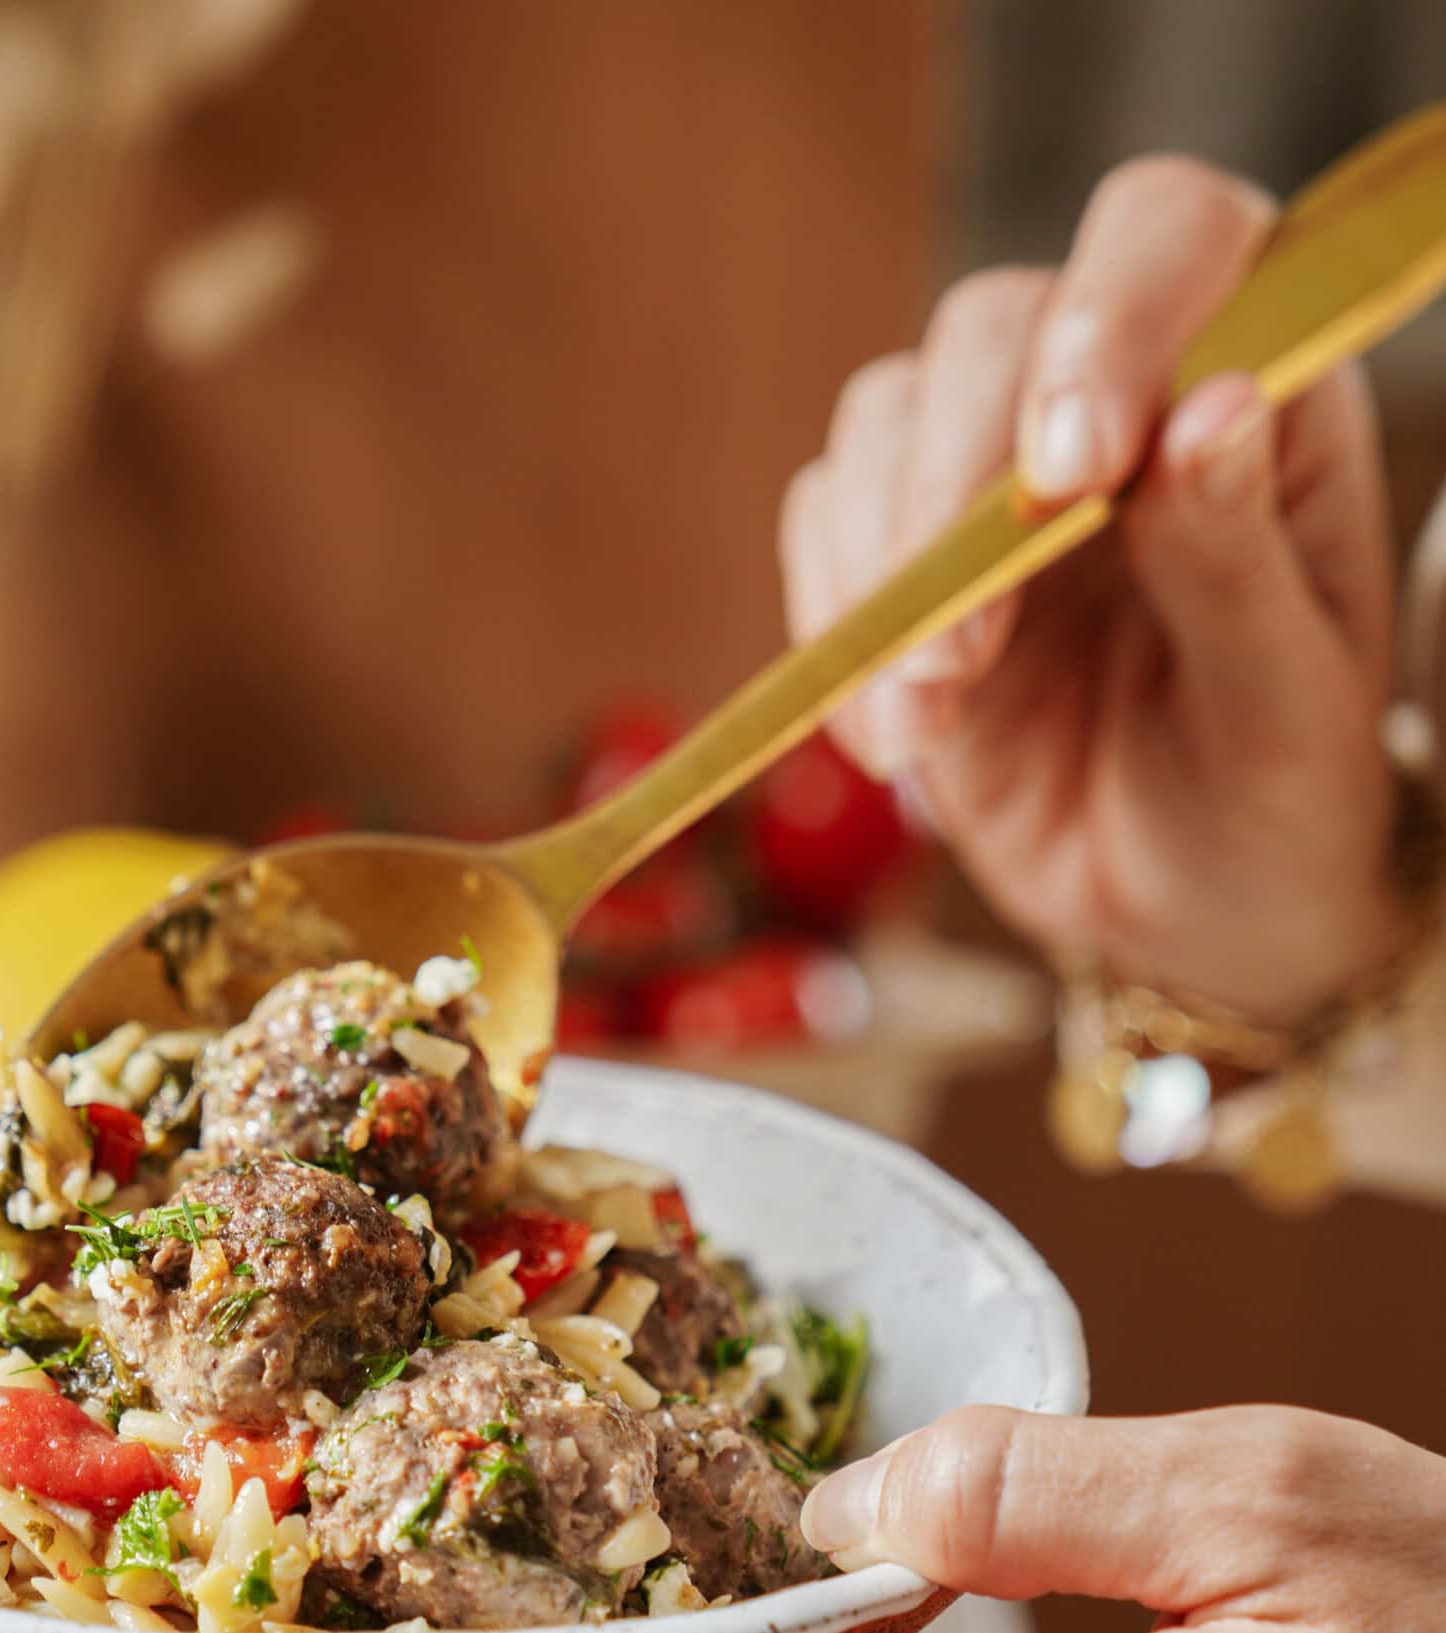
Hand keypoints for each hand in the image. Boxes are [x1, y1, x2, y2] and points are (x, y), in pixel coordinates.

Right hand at [781, 154, 1401, 1024]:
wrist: (1189, 914)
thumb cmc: (1274, 799)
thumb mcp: (1287, 707)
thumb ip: (1240, 560)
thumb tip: (1214, 409)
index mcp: (1261, 380)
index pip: (1174, 239)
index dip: (1108, 319)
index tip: (1072, 469)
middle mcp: (1121, 391)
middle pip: (995, 322)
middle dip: (959, 479)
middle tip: (964, 645)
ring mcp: (996, 468)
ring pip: (889, 412)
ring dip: (886, 564)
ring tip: (931, 711)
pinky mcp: (902, 555)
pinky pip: (823, 528)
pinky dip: (835, 630)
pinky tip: (895, 739)